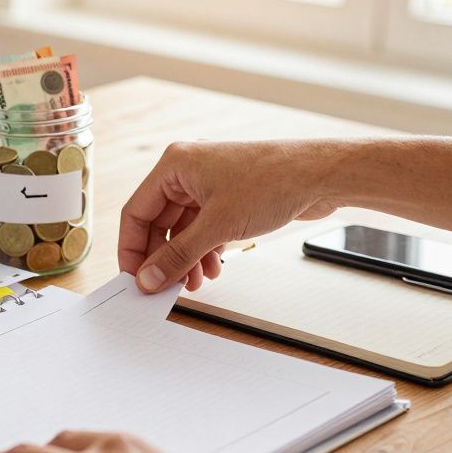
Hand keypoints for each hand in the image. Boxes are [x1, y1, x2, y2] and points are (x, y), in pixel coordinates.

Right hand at [118, 140, 343, 292]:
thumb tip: (150, 278)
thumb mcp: (217, 226)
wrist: (319, 175)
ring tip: (195, 282)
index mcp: (175, 166)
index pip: (136, 212)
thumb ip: (178, 256)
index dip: (132, 249)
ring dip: (186, 259)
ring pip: (182, 230)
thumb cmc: (273, 181)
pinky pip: (203, 230)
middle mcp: (188, 172)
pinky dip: (204, 251)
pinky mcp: (228, 198)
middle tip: (165, 286)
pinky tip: (214, 269)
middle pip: (158, 224)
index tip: (135, 278)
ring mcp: (209, 185)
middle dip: (164, 258)